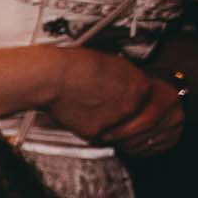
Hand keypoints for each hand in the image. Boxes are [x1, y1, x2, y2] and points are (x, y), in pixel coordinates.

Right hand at [47, 50, 180, 153]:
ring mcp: (114, 121)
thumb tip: (127, 84)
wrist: (55, 76)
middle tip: (101, 103)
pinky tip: (77, 113)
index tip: (120, 98)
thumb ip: (126, 78)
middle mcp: (131, 106)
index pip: (143, 101)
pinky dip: (86, 127)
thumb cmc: (78, 65)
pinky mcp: (95, 133)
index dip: (129, 99)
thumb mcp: (114, 63)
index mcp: (140, 87)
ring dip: (103, 121)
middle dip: (117, 112)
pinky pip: (94, 134)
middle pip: (130, 116)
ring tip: (86, 106)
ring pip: (113, 127)